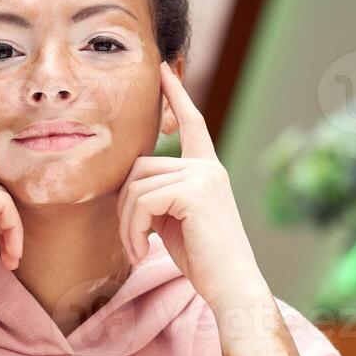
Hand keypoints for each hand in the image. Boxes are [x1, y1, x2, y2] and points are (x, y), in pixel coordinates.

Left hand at [116, 61, 268, 308]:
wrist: (231, 286)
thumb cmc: (203, 261)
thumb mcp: (176, 221)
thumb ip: (160, 196)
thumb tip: (130, 184)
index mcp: (207, 170)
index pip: (192, 123)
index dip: (176, 95)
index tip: (163, 70)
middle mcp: (207, 167)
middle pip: (140, 166)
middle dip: (124, 206)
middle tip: (131, 240)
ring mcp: (202, 176)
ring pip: (136, 186)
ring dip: (126, 224)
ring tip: (137, 250)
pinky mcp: (193, 191)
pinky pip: (141, 201)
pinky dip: (132, 230)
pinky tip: (142, 251)